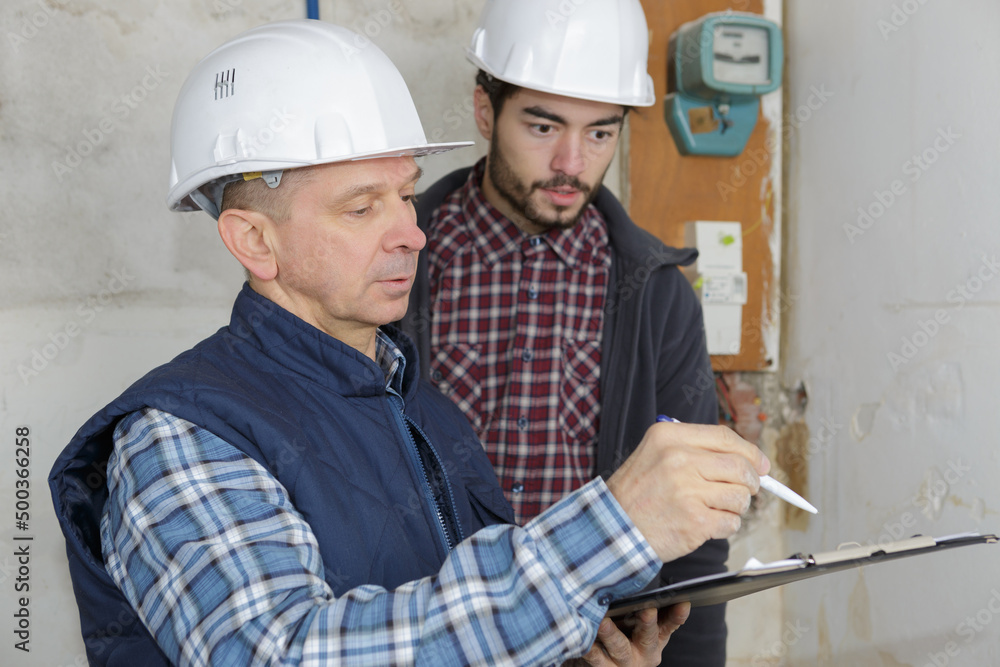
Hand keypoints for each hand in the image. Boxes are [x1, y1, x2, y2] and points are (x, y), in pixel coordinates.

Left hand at [566, 603, 690, 666]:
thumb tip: (648, 575)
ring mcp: (625, 661)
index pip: (671, 623)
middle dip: (648, 622)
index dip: (678, 614)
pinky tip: (585, 636)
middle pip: (648, 636)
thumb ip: (647, 604)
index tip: (683, 601)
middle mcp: (644, 651)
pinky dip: (591, 647)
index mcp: (657, 637)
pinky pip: (596, 658)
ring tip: (603, 621)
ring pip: (620, 647)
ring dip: (612, 634)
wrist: (607, 664)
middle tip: (646, 609)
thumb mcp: (641, 624)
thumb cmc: (625, 634)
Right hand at [606, 422, 768, 562]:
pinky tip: (705, 524)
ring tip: (712, 509)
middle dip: (750, 482)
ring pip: (739, 496)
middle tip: (745, 491)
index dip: (749, 451)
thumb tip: (749, 460)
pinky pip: (731, 522)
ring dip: (734, 507)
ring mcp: (687, 491)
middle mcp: (679, 459)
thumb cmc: (636, 494)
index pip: (725, 436)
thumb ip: (696, 450)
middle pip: (739, 466)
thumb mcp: (655, 454)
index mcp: (669, 437)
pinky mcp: (695, 521)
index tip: (760, 464)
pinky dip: (725, 526)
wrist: (612, 528)